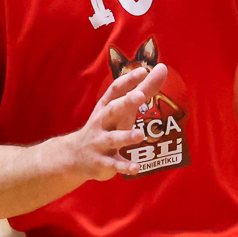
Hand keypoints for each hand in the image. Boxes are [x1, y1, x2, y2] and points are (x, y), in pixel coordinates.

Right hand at [67, 61, 166, 180]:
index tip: (143, 71)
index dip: (129, 80)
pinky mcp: (102, 162)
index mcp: (106, 106)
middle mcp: (102, 122)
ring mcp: (100, 143)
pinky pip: (114, 164)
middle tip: (141, 95)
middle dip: (125, 102)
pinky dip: (124, 167)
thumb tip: (162, 68)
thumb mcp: (121, 108)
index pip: (116, 89)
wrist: (75, 156)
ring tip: (140, 134)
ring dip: (126, 136)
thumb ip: (144, 89)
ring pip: (113, 139)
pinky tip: (137, 168)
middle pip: (113, 110)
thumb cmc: (106, 126)